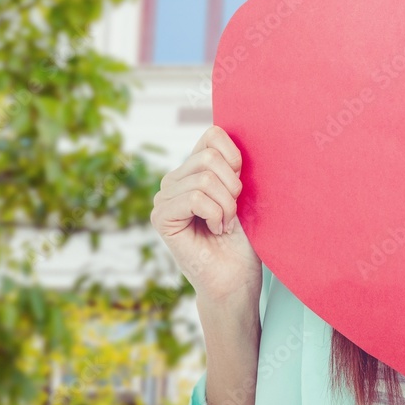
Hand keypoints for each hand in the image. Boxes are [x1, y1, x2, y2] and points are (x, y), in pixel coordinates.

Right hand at [150, 125, 261, 306]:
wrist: (237, 276)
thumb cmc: (244, 235)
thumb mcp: (242, 189)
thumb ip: (231, 161)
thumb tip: (234, 127)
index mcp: (193, 167)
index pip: (213, 134)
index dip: (234, 156)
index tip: (240, 185)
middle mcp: (174, 179)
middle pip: (209, 156)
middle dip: (232, 186)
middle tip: (232, 211)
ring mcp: (164, 198)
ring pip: (204, 178)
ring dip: (226, 205)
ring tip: (224, 223)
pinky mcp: (161, 217)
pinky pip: (195, 198)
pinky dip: (216, 214)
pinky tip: (215, 230)